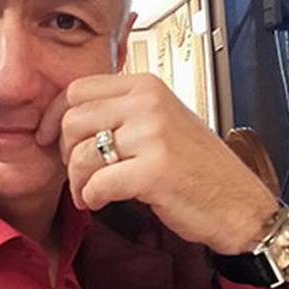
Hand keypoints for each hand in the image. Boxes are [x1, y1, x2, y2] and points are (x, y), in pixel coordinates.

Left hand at [36, 73, 278, 254]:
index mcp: (145, 85)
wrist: (240, 203)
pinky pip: (97, 183)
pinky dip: (90, 198)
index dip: (53, 116)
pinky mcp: (154, 170)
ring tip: (88, 193)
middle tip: (77, 172)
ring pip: (80, 154)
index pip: (76, 89)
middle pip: (72, 120)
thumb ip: (118, 111)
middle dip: (64, 152)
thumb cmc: (194, 165)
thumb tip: (63, 117)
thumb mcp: (159, 119)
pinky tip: (100, 202)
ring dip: (76, 181)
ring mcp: (153, 134)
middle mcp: (148, 102)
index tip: (48, 138)